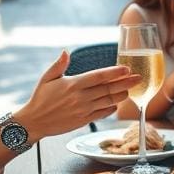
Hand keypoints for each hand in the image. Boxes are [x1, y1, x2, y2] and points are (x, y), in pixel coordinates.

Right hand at [17, 51, 140, 138]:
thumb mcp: (47, 78)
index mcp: (73, 84)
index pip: (99, 77)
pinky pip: (102, 113)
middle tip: (138, 78)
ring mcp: (84, 110)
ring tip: (130, 89)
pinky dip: (111, 108)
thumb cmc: (40, 98)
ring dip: (121, 95)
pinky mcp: (84, 121)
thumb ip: (59, 65)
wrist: (34, 122)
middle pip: (108, 88)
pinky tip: (117, 103)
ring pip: (108, 101)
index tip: (127, 69)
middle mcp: (81, 97)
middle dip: (125, 83)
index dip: (115, 73)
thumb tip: (66, 51)